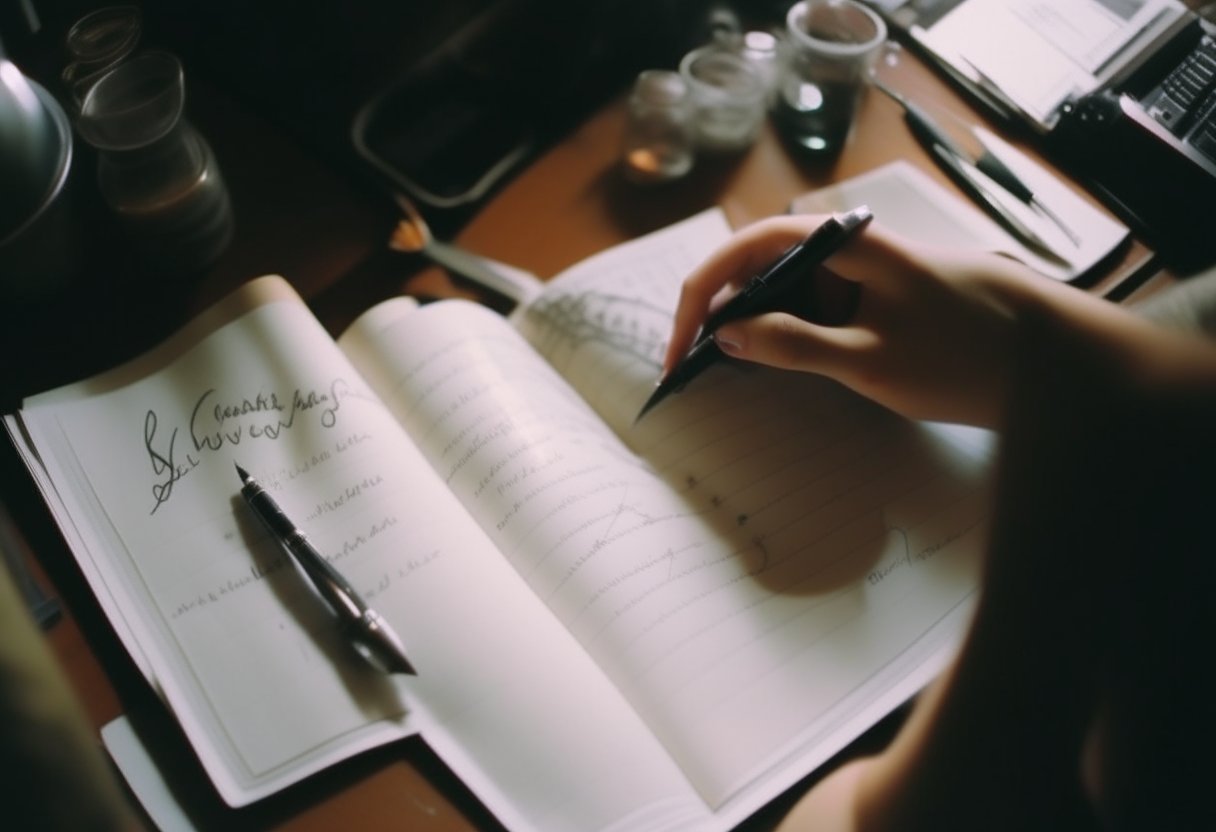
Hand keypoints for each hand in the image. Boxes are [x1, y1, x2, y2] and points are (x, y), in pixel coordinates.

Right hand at [665, 215, 1054, 428]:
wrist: (1057, 361)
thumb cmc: (970, 356)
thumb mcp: (871, 361)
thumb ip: (794, 345)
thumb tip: (728, 333)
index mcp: (849, 245)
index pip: (751, 247)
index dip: (703, 288)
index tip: (682, 342)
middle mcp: (852, 249)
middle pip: (762, 264)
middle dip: (721, 309)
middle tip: (694, 363)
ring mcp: (866, 273)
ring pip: (787, 288)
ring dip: (754, 325)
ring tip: (726, 370)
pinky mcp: (879, 297)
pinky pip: (817, 306)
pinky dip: (789, 333)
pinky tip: (777, 365)